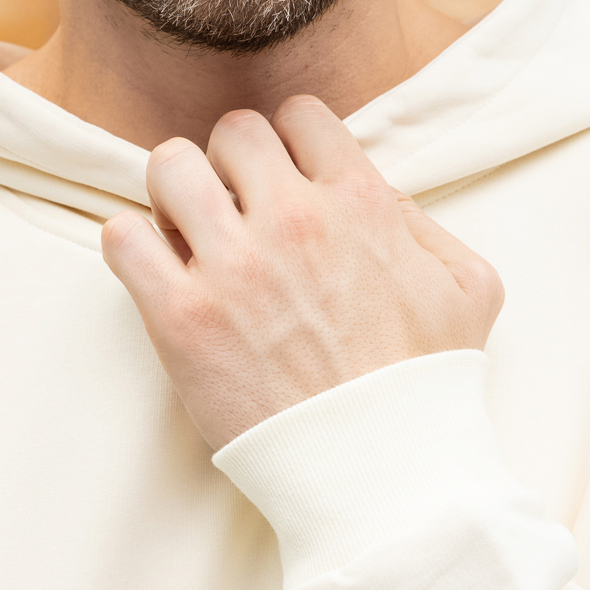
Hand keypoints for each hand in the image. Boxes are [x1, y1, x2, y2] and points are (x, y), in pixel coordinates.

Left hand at [102, 95, 503, 449]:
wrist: (382, 475)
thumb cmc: (424, 387)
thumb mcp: (467, 288)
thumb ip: (423, 224)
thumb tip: (376, 194)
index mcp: (359, 203)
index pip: (299, 115)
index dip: (291, 143)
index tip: (286, 179)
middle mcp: (293, 220)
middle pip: (230, 132)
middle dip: (231, 164)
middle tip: (236, 210)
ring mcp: (232, 267)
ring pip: (168, 166)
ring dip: (175, 194)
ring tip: (190, 234)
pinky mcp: (181, 318)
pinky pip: (122, 237)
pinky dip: (131, 245)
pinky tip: (158, 272)